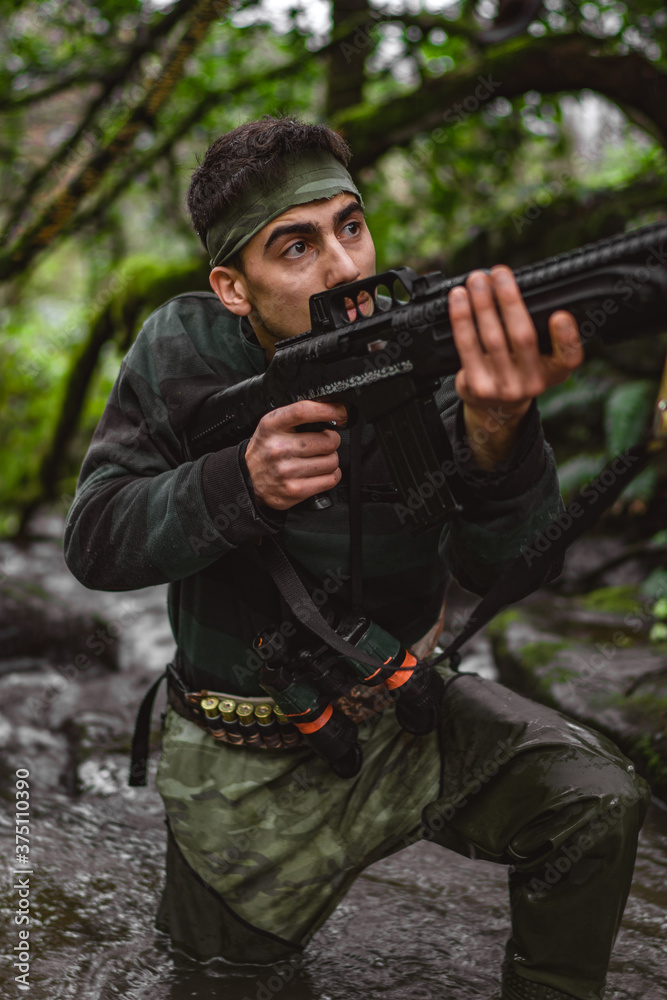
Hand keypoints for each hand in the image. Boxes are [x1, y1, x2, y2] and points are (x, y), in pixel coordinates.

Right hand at [245, 400, 347, 509]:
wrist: (247, 478)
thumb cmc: (265, 449)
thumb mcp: (272, 425)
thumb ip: (297, 417)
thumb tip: (331, 412)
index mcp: (272, 426)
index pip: (304, 411)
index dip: (328, 410)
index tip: (340, 412)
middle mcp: (278, 448)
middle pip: (327, 440)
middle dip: (332, 441)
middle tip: (323, 443)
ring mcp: (287, 471)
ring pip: (332, 461)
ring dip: (331, 460)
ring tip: (318, 459)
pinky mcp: (295, 490)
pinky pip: (330, 479)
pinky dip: (331, 475)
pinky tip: (320, 472)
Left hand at [448, 265, 583, 468]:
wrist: (495, 408)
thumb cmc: (520, 370)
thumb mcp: (541, 359)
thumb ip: (542, 333)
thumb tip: (516, 287)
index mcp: (555, 373)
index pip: (569, 358)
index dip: (567, 337)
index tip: (560, 315)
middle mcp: (532, 383)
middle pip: (522, 337)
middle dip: (509, 300)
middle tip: (499, 273)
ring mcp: (503, 387)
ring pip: (491, 338)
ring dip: (482, 304)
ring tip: (477, 280)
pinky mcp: (477, 386)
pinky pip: (466, 346)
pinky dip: (462, 319)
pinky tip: (460, 300)